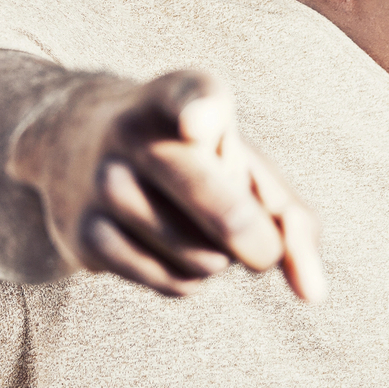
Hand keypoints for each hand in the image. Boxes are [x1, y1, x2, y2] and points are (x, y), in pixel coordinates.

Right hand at [8, 70, 326, 301]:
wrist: (75, 148)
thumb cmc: (190, 160)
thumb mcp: (241, 165)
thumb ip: (290, 218)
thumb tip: (312, 293)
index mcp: (180, 95)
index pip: (190, 95)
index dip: (199, 110)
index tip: (199, 123)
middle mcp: (134, 130)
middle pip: (212, 200)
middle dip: (254, 238)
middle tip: (263, 255)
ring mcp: (104, 182)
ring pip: (202, 257)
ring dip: (221, 261)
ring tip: (203, 232)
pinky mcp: (86, 234)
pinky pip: (171, 282)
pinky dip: (191, 280)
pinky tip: (175, 252)